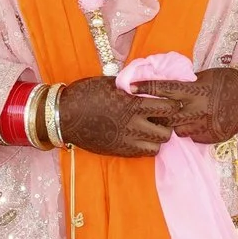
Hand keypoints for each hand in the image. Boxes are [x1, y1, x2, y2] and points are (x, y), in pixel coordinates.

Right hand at [47, 76, 175, 156]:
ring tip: (150, 130)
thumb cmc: (86, 93)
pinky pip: (143, 154)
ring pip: (157, 146)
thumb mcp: (112, 84)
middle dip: (167, 125)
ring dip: (157, 138)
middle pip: (166, 132)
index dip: (173, 105)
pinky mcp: (120, 151)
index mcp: (134, 104)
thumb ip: (133, 87)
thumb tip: (150, 85)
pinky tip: (139, 137)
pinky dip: (145, 146)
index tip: (171, 102)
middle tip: (161, 119)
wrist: (64, 116)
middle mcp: (133, 125)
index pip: (168, 108)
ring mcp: (127, 141)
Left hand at [139, 68, 237, 144]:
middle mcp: (197, 109)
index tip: (130, 87)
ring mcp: (204, 126)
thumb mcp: (205, 77)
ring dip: (173, 126)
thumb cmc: (226, 82)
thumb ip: (185, 85)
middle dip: (155, 114)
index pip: (163, 89)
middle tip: (147, 112)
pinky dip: (189, 132)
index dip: (145, 88)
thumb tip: (163, 86)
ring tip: (174, 120)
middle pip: (165, 116)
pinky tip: (193, 125)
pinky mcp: (211, 137)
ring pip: (177, 131)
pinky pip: (192, 138)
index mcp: (194, 90)